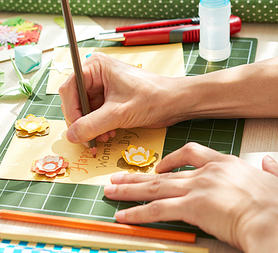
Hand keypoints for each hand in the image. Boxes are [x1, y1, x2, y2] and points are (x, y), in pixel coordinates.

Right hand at [59, 53, 181, 143]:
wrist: (175, 103)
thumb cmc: (153, 98)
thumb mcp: (119, 113)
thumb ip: (92, 125)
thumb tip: (71, 136)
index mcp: (94, 67)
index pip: (69, 89)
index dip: (71, 111)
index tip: (76, 130)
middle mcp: (94, 74)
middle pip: (74, 101)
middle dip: (81, 122)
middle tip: (89, 139)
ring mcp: (100, 87)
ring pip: (82, 111)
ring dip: (89, 127)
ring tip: (103, 137)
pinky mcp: (107, 99)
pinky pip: (92, 115)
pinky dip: (97, 127)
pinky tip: (108, 134)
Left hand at [104, 143, 277, 251]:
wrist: (276, 219)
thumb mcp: (275, 180)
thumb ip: (269, 170)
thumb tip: (270, 164)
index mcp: (225, 163)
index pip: (192, 152)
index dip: (171, 159)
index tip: (158, 165)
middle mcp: (206, 172)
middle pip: (163, 173)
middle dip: (138, 177)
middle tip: (117, 177)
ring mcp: (196, 188)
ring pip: (154, 188)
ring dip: (129, 191)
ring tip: (111, 191)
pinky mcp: (191, 207)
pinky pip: (157, 210)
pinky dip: (137, 213)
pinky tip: (123, 215)